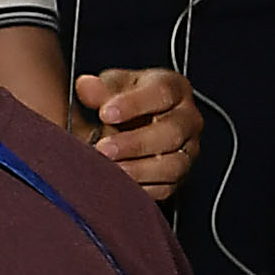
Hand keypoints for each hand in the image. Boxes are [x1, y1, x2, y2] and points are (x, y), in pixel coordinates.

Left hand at [78, 68, 202, 203]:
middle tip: (103, 148)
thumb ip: (100, 88)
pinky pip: (166, 188)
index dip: (133, 105)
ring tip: (108, 169)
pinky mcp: (180, 176)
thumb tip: (86, 86)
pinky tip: (118, 184)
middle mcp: (188, 119)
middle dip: (135, 143)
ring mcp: (188, 150)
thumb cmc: (127, 101)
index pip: (162, 93)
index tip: (105, 113)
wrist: (133, 126)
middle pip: (171, 132)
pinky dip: (141, 188)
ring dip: (137, 169)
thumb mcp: (113, 87)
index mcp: (175, 88)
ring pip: (173, 164)